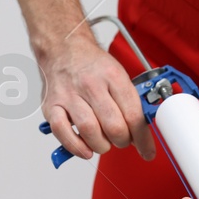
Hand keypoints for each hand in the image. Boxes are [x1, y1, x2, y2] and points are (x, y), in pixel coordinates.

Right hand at [39, 34, 154, 161]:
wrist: (63, 48)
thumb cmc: (91, 64)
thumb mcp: (118, 74)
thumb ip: (129, 102)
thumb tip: (141, 131)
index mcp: (112, 76)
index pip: (133, 114)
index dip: (142, 138)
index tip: (147, 150)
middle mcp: (90, 84)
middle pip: (113, 125)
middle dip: (123, 141)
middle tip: (122, 140)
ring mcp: (69, 95)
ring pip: (90, 131)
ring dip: (102, 146)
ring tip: (104, 143)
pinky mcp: (51, 106)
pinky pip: (62, 132)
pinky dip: (76, 147)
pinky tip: (85, 149)